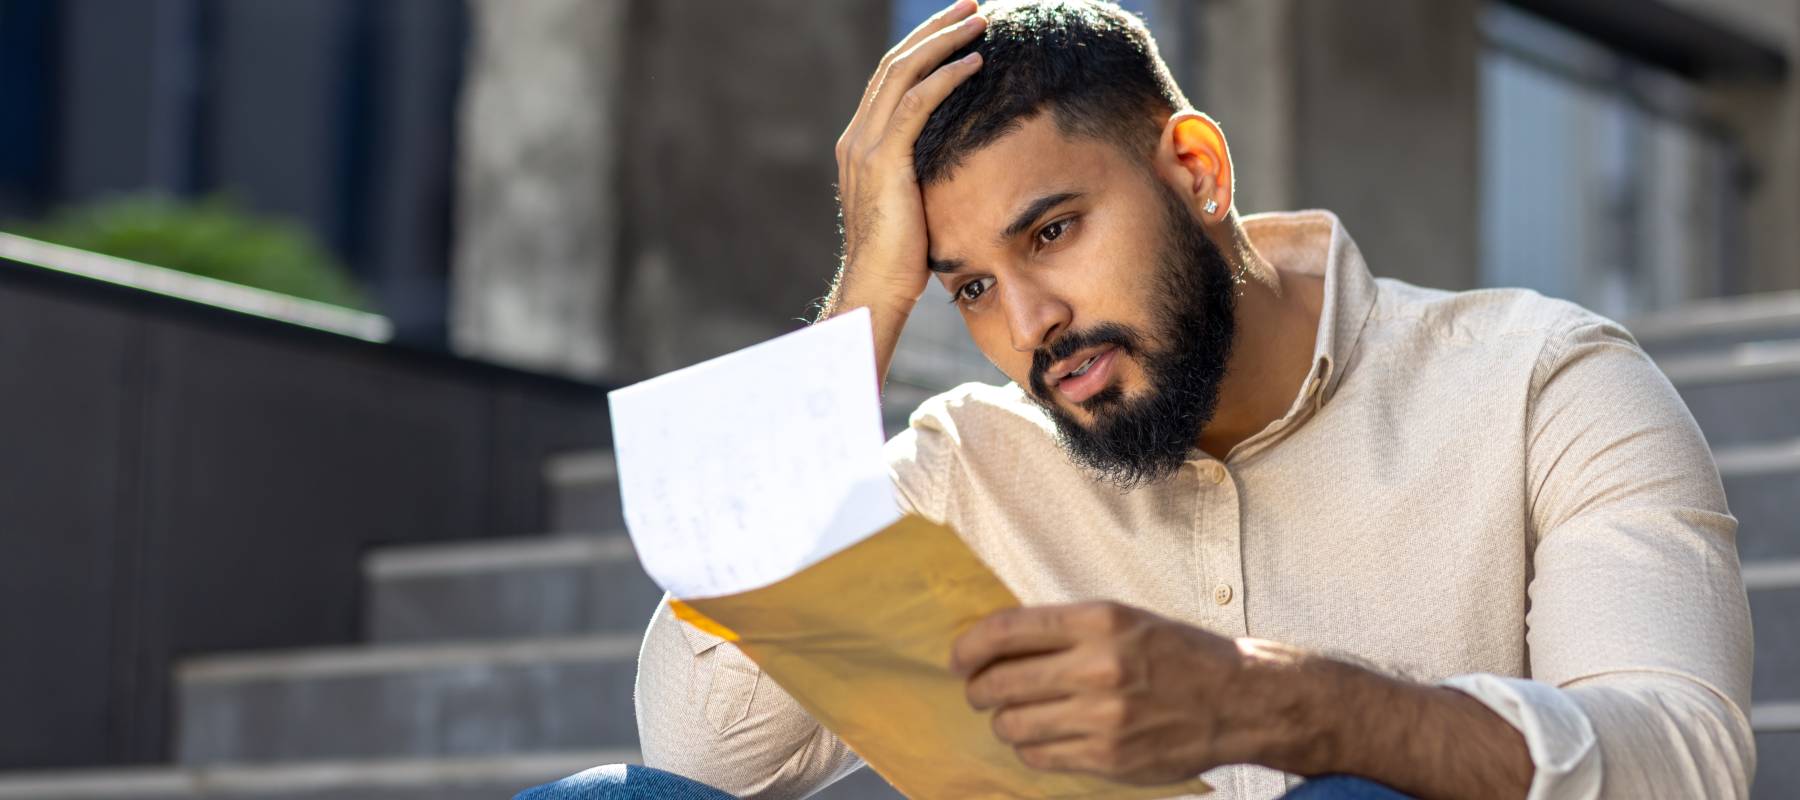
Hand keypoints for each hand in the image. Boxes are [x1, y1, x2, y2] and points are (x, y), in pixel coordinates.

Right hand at [829, 0, 985, 318]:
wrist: (875, 289)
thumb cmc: (900, 259)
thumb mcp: (911, 205)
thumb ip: (920, 176)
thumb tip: (954, 167)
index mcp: (860, 143)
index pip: (890, 78)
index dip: (923, 48)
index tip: (957, 28)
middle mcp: (856, 136)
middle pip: (895, 63)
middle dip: (935, 29)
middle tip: (971, 5)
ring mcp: (865, 146)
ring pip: (904, 73)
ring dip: (944, 41)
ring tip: (979, 20)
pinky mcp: (884, 161)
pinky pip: (916, 104)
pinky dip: (946, 77)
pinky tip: (975, 63)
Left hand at [949, 601, 1292, 784]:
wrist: (1236, 700)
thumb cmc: (1175, 654)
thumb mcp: (1123, 619)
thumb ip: (1064, 629)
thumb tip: (995, 643)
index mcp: (1099, 621)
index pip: (1006, 631)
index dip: (969, 647)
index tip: (958, 658)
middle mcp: (1099, 666)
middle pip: (1000, 682)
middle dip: (979, 689)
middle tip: (980, 691)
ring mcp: (1103, 717)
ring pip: (1013, 724)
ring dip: (1004, 721)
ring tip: (1015, 715)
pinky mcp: (1109, 757)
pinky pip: (1039, 756)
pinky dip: (1030, 747)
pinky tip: (1044, 736)